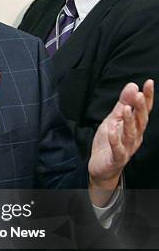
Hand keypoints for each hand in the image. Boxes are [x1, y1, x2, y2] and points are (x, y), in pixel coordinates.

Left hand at [88, 79, 153, 203]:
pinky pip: (117, 149)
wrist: (101, 167)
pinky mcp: (116, 158)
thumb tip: (133, 85)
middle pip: (140, 121)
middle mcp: (134, 137)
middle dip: (140, 108)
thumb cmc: (109, 142)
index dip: (147, 97)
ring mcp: (126, 148)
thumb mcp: (114, 119)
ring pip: (130, 134)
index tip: (149, 83)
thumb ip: (123, 104)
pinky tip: (112, 130)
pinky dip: (115, 140)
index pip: (143, 110)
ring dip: (129, 121)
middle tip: (139, 94)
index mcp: (135, 126)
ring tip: (125, 108)